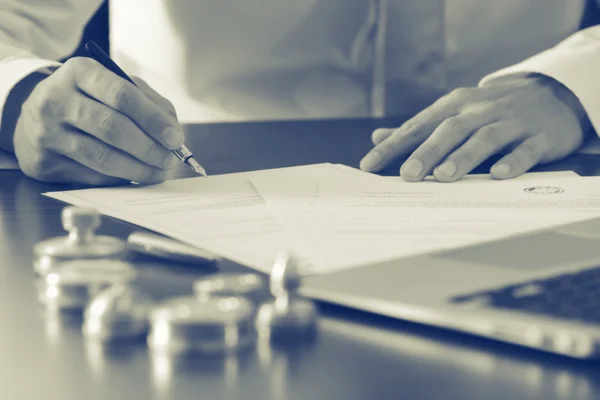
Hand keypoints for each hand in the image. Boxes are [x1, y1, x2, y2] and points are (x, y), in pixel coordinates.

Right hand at [11, 57, 182, 184]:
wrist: (35, 117)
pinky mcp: (44, 163)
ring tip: (159, 172)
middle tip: (170, 159)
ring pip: (103, 158)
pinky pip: (92, 176)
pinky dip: (120, 178)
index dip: (153, 120)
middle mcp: (56, 100)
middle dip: (149, 148)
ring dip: (139, 169)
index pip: (122, 96)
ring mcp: (46, 133)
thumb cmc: (87, 100)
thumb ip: (147, 102)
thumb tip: (173, 132)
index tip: (175, 138)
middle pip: (113, 128)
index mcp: (79, 72)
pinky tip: (135, 176)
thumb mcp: (113, 86)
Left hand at [360, 75, 591, 181]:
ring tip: (444, 176)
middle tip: (408, 174)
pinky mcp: (540, 137)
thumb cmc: (491, 110)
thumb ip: (418, 129)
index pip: (418, 126)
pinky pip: (526, 149)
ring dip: (464, 156)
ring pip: (485, 138)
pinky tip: (499, 174)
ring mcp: (511, 123)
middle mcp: (480, 111)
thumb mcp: (454, 112)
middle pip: (449, 130)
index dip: (393, 146)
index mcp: (454, 106)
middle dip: (427, 152)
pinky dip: (513, 161)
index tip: (369, 165)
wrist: (552, 93)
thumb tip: (377, 137)